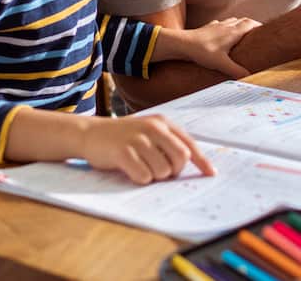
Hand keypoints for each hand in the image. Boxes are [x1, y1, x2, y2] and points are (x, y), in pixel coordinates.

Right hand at [81, 114, 214, 183]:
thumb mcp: (147, 132)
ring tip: (141, 167)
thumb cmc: (123, 138)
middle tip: (160, 171)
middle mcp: (153, 127)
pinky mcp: (123, 152)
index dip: (202, 161)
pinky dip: (140, 179)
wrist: (90, 133)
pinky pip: (144, 176)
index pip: (189, 144)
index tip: (211, 174)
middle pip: (180, 159)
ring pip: (163, 170)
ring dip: (154, 176)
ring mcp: (137, 139)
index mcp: (162, 122)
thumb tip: (190, 165)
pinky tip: (131, 171)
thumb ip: (167, 144)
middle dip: (173, 171)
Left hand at [178, 17, 261, 77]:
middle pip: (243, 20)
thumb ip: (236, 71)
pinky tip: (223, 33)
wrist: (182, 43)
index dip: (260, 26)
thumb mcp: (221, 63)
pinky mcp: (207, 27)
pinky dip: (226, 26)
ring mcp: (216, 25)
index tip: (266, 31)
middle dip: (252, 25)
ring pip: (232, 20)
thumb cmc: (202, 51)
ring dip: (240, 24)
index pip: (251, 24)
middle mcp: (226, 26)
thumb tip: (249, 77)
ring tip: (243, 33)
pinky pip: (220, 23)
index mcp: (233, 32)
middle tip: (258, 33)